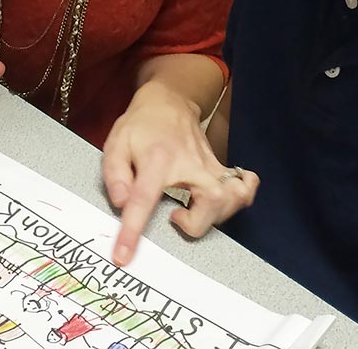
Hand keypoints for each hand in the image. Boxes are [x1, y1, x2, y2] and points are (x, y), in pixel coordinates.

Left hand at [102, 80, 258, 265]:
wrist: (168, 101)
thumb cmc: (141, 125)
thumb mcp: (116, 143)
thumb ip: (114, 175)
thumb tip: (120, 203)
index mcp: (157, 159)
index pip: (143, 198)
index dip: (132, 231)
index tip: (123, 255)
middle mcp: (189, 163)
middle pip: (211, 201)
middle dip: (196, 224)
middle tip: (175, 216)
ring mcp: (210, 165)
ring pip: (233, 197)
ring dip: (217, 216)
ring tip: (193, 211)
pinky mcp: (221, 168)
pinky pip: (243, 188)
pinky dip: (239, 199)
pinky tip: (221, 204)